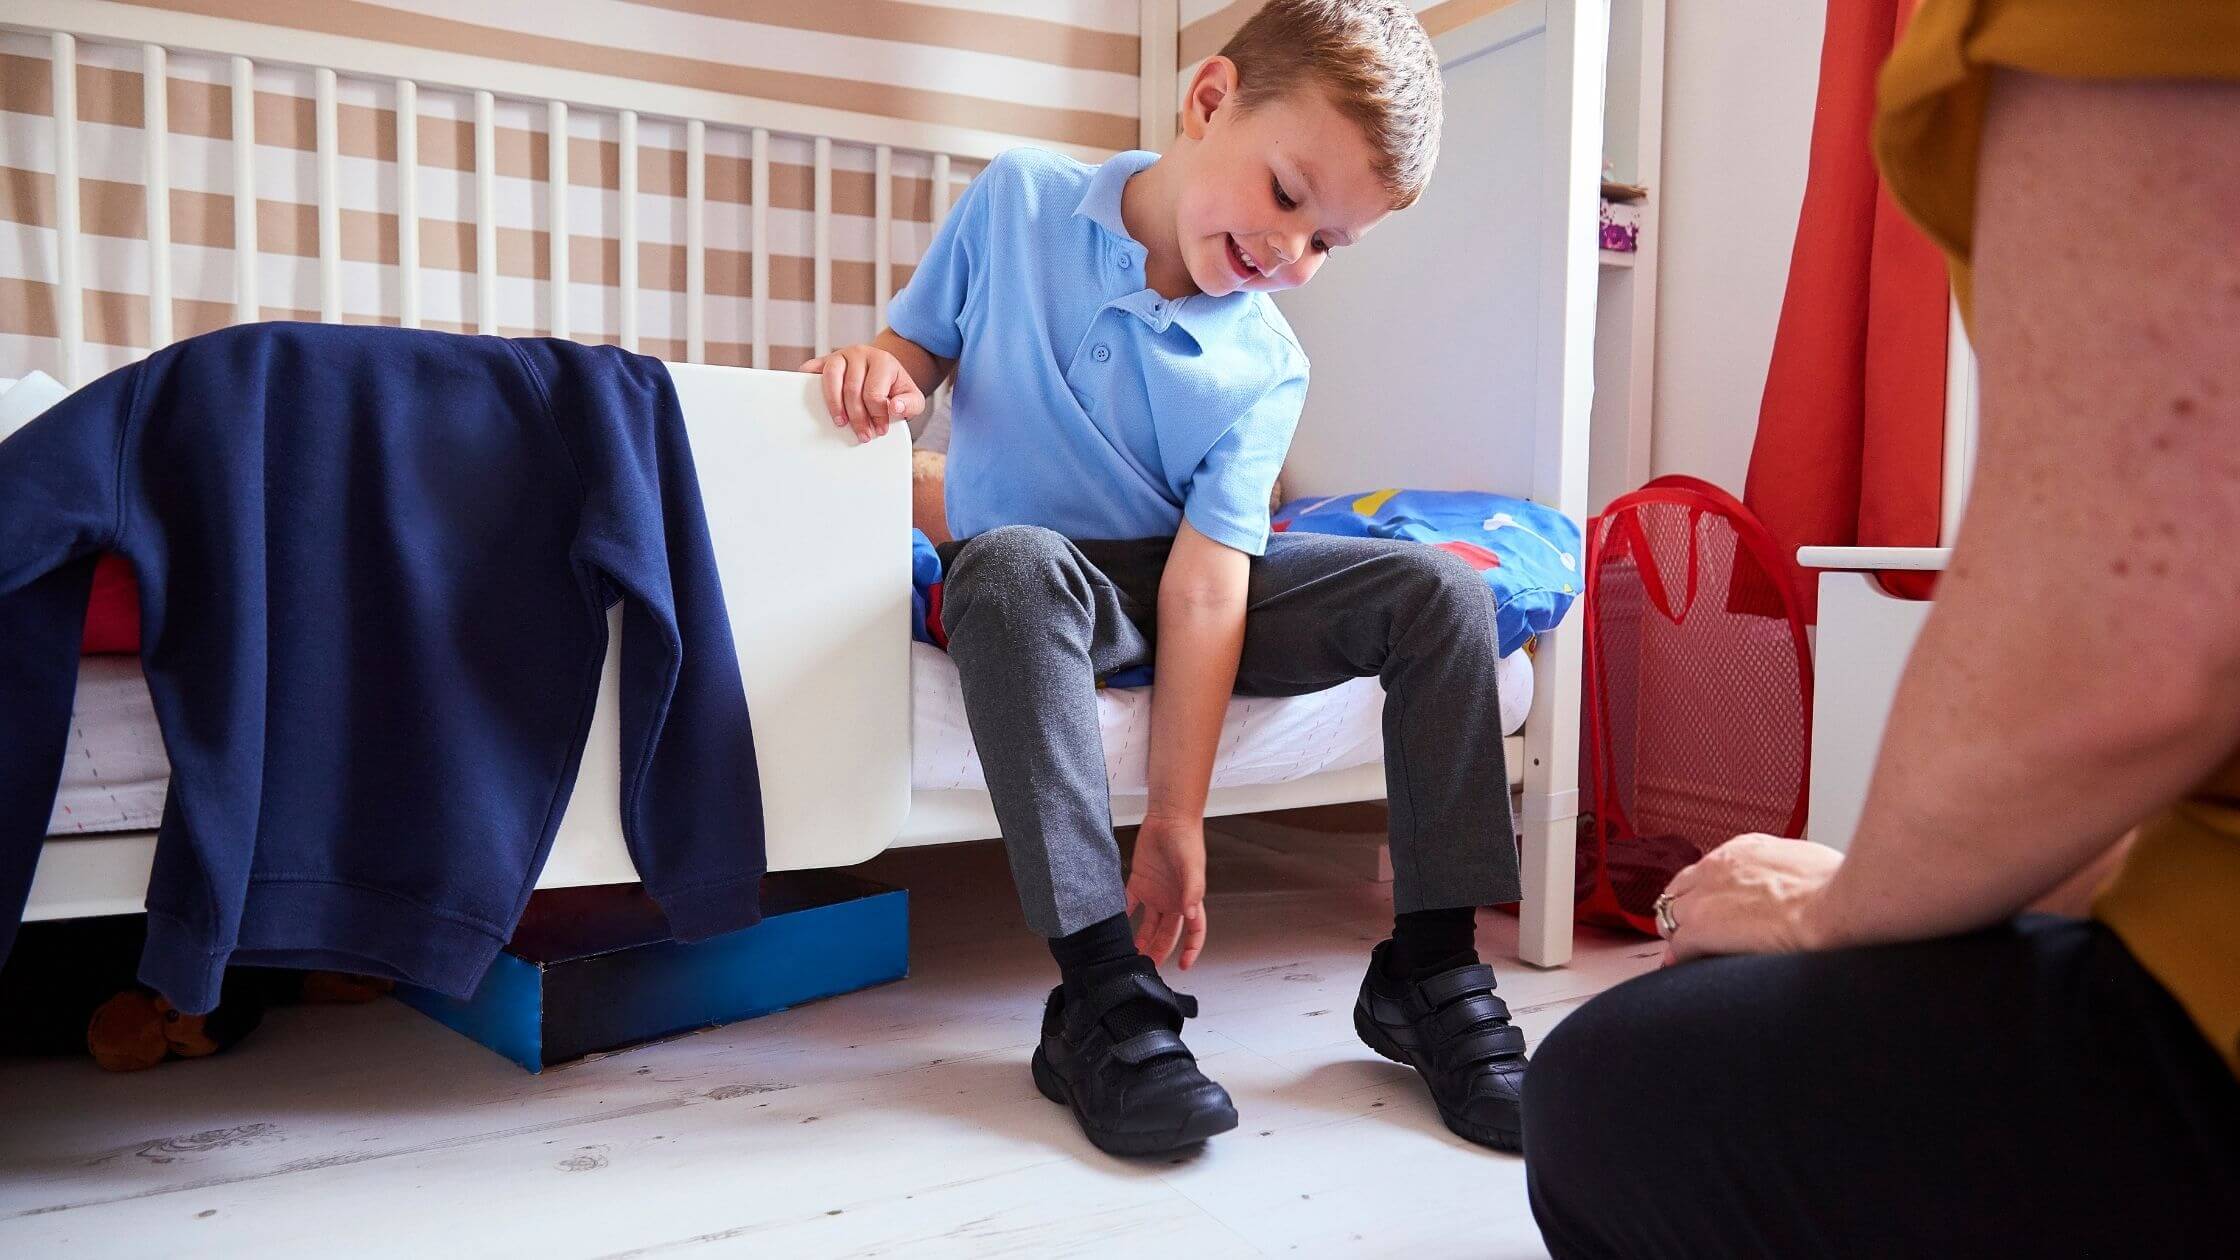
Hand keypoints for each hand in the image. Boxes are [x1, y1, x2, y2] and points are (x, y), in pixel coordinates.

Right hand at [798, 344, 924, 444]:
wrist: (882, 371)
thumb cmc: (895, 388)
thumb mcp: (913, 398)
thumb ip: (911, 405)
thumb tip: (895, 408)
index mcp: (883, 361)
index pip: (874, 393)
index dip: (877, 416)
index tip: (880, 430)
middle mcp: (861, 353)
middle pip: (852, 390)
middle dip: (857, 417)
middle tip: (862, 434)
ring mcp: (840, 355)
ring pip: (831, 378)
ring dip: (834, 405)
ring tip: (841, 422)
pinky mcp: (824, 360)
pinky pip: (811, 369)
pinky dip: (808, 383)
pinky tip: (814, 400)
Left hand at [1127, 816, 1208, 969]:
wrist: (1169, 818)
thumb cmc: (1186, 840)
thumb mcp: (1192, 866)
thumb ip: (1192, 890)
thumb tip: (1189, 915)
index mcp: (1189, 900)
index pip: (1195, 931)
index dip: (1192, 950)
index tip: (1183, 966)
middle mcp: (1173, 900)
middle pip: (1168, 933)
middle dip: (1160, 951)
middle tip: (1147, 966)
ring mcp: (1155, 893)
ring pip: (1149, 924)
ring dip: (1142, 939)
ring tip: (1131, 954)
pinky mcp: (1139, 882)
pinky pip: (1130, 904)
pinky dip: (1123, 915)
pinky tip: (1116, 927)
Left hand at [1660, 834, 1844, 963]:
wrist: (1835, 906)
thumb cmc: (1836, 887)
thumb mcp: (1805, 860)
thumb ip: (1785, 869)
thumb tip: (1796, 883)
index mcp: (1742, 850)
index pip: (1706, 870)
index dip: (1707, 893)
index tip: (1714, 907)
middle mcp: (1715, 868)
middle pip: (1680, 891)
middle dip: (1685, 911)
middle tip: (1696, 932)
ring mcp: (1704, 899)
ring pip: (1672, 918)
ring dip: (1681, 934)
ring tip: (1691, 953)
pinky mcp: (1701, 929)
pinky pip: (1677, 947)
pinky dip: (1680, 959)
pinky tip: (1686, 968)